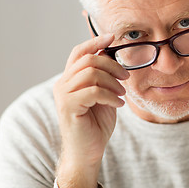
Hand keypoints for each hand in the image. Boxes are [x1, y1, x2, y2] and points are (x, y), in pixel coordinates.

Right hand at [53, 34, 129, 187]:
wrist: (88, 150)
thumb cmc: (96, 123)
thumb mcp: (103, 95)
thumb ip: (103, 76)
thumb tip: (111, 54)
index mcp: (70, 79)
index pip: (79, 52)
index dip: (95, 42)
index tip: (112, 37)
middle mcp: (62, 84)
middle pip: (88, 60)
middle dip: (112, 65)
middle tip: (126, 77)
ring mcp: (63, 95)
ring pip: (91, 74)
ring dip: (113, 82)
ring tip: (121, 94)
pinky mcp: (68, 106)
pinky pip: (94, 91)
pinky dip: (111, 96)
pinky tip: (118, 104)